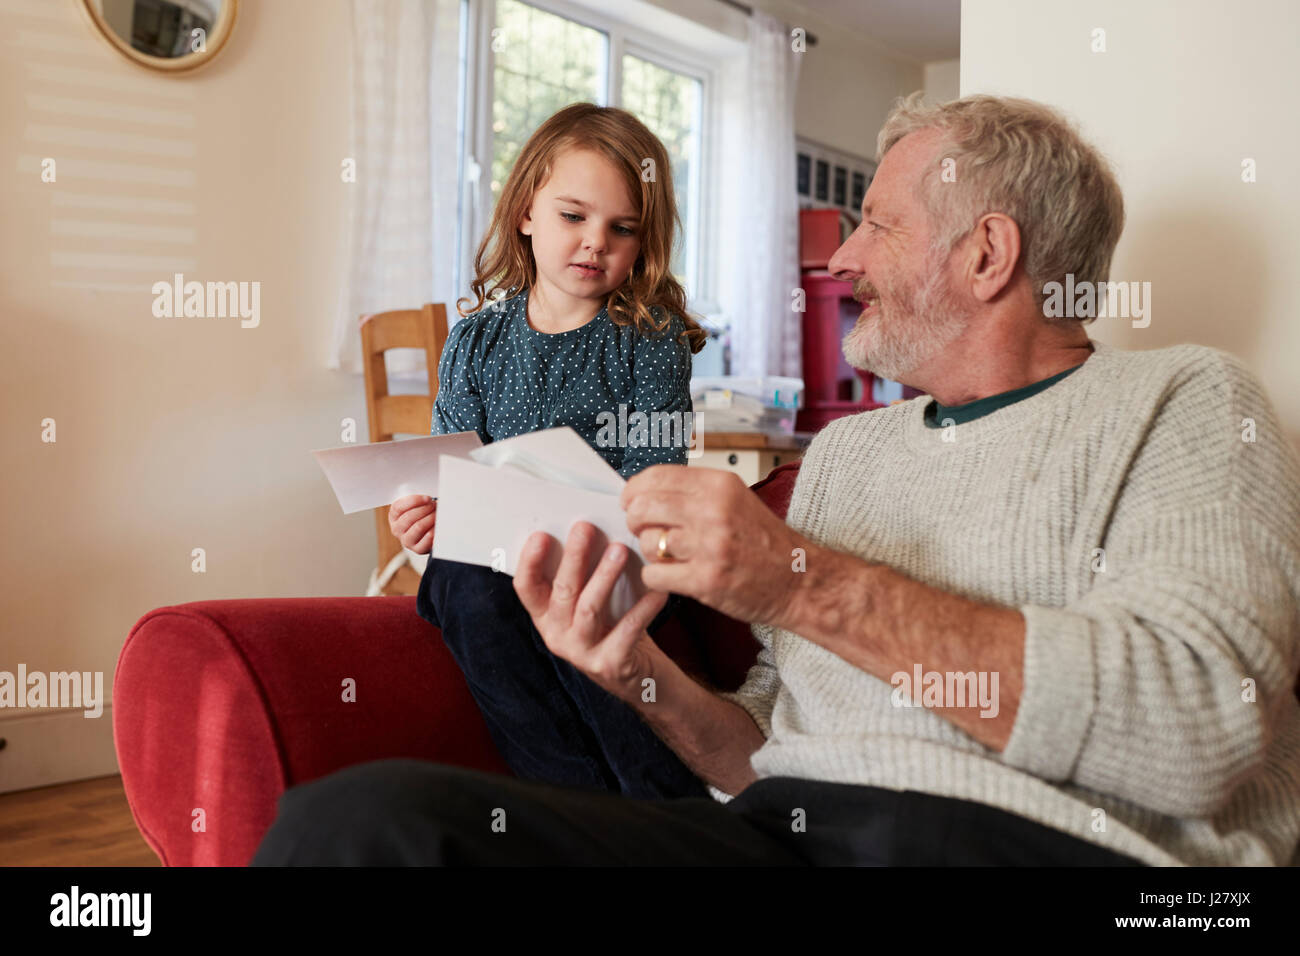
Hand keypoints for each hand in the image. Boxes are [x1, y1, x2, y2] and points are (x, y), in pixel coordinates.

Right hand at [388, 494, 436, 553]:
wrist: (427, 533)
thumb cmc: (421, 515)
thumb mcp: (416, 505)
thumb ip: (418, 500)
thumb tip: (428, 498)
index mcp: (394, 516)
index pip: (399, 507)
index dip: (414, 501)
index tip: (427, 498)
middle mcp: (397, 529)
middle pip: (409, 517)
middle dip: (425, 509)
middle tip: (435, 505)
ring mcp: (406, 540)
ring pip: (418, 527)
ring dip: (430, 518)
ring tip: (438, 514)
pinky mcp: (417, 549)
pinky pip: (426, 540)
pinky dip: (434, 531)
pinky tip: (438, 526)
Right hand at [513, 521, 668, 703]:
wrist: (641, 679)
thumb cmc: (616, 629)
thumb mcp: (592, 603)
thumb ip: (585, 576)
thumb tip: (592, 531)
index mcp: (546, 617)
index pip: (526, 588)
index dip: (530, 561)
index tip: (541, 535)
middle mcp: (557, 636)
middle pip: (561, 591)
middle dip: (573, 557)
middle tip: (585, 528)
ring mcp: (582, 653)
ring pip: (589, 608)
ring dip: (604, 576)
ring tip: (620, 550)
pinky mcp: (610, 665)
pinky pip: (627, 630)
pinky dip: (644, 608)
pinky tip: (657, 590)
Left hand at [621, 465, 808, 628]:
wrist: (800, 580)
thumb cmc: (765, 542)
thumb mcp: (735, 500)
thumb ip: (693, 493)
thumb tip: (643, 492)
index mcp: (719, 485)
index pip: (655, 476)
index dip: (633, 490)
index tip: (629, 501)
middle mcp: (713, 510)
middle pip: (643, 507)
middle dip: (634, 520)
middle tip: (644, 530)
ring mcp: (710, 546)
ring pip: (646, 541)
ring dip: (649, 551)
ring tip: (668, 556)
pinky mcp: (706, 580)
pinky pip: (654, 574)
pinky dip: (656, 577)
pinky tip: (673, 576)